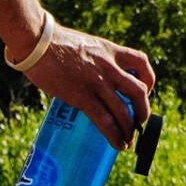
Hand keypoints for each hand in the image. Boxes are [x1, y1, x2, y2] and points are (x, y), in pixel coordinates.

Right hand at [22, 24, 154, 148]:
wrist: (36, 41)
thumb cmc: (53, 43)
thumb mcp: (83, 46)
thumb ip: (92, 63)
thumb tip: (87, 84)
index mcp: (109, 50)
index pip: (141, 62)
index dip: (149, 80)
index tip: (145, 91)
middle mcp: (108, 66)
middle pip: (139, 91)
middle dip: (143, 110)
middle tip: (138, 121)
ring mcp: (96, 82)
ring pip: (124, 110)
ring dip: (129, 128)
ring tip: (128, 139)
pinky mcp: (81, 96)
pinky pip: (104, 120)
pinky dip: (114, 135)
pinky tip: (118, 144)